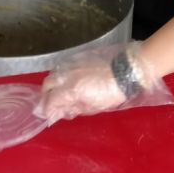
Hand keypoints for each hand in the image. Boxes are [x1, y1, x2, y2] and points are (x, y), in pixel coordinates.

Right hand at [35, 43, 170, 123]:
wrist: (126, 70)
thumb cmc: (113, 93)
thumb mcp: (93, 107)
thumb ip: (74, 108)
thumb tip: (61, 112)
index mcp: (72, 89)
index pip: (50, 101)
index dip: (48, 110)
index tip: (49, 116)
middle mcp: (67, 74)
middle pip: (47, 84)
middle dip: (47, 96)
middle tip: (52, 105)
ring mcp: (72, 63)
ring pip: (54, 73)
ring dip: (53, 84)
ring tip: (60, 93)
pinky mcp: (78, 56)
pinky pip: (63, 66)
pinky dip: (62, 75)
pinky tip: (69, 80)